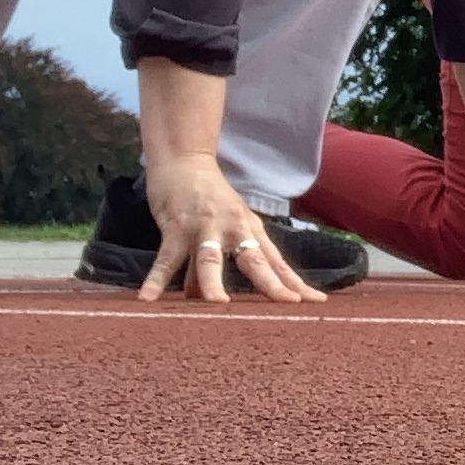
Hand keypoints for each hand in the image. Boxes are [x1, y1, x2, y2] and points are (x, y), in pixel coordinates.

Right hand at [140, 153, 323, 304]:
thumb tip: (200, 298)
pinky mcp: (176, 226)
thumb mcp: (222, 229)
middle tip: (288, 304)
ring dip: (212, 282)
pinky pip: (166, 258)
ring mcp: (204, 227)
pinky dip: (156, 279)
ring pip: (210, 258)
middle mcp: (233, 228)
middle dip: (271, 283)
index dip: (295, 282)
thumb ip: (214, 265)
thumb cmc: (208, 199)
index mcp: (250, 230)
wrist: (185, 160)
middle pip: (254, 260)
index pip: (276, 262)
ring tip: (217, 303)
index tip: (317, 302)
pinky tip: (147, 299)